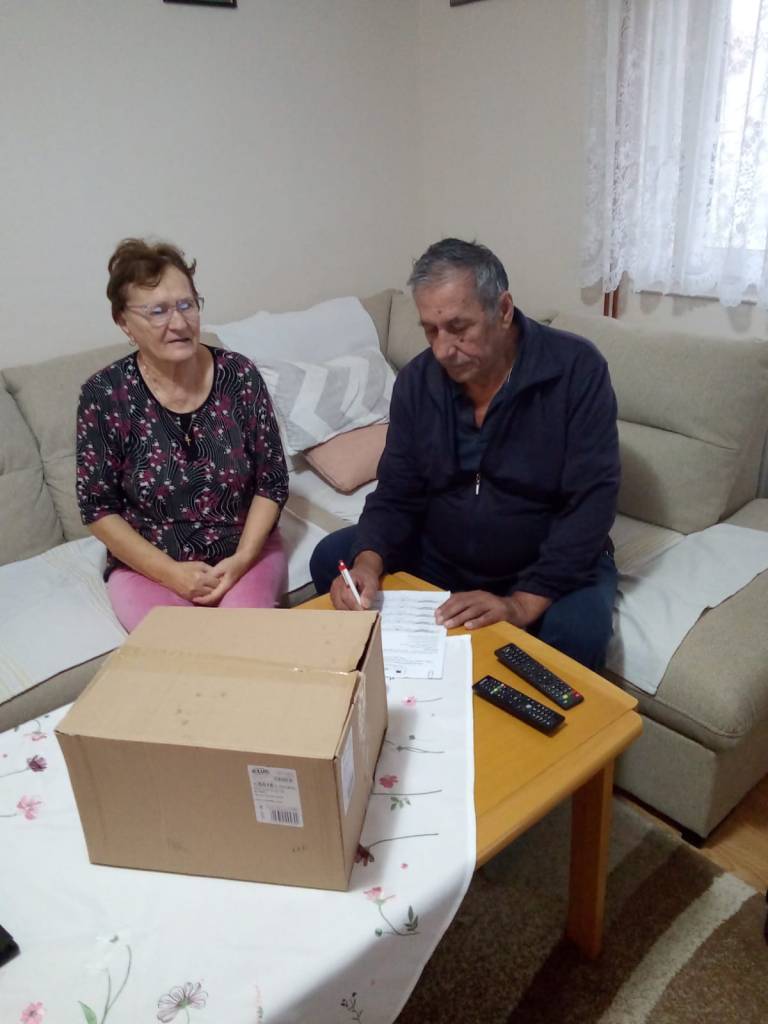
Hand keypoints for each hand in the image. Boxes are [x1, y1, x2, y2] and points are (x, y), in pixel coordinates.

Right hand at [167, 561, 220, 601]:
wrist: (169, 574)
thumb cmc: (184, 567)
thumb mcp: (199, 564)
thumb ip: (210, 569)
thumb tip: (219, 574)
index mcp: (201, 577)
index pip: (216, 583)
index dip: (219, 581)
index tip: (220, 580)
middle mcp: (197, 587)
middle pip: (213, 591)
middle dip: (216, 588)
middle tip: (217, 586)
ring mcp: (193, 594)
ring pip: (208, 597)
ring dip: (211, 594)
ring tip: (211, 589)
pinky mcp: (189, 598)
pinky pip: (200, 600)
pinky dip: (204, 597)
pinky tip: (205, 593)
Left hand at [193, 554, 249, 605]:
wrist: (243, 561)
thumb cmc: (233, 564)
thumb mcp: (221, 567)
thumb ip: (212, 575)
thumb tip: (202, 580)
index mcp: (225, 587)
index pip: (212, 597)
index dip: (203, 600)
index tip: (194, 599)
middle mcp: (225, 590)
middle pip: (213, 600)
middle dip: (203, 600)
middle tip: (191, 598)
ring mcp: (226, 589)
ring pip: (214, 597)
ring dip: (205, 597)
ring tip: (196, 595)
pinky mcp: (225, 586)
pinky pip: (216, 592)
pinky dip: (209, 593)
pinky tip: (203, 590)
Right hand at [329, 557, 380, 610]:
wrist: (362, 573)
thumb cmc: (366, 578)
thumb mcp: (371, 583)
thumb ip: (369, 593)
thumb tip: (365, 605)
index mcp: (344, 579)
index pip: (346, 596)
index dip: (354, 606)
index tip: (363, 612)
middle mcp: (336, 586)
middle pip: (340, 603)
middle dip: (351, 611)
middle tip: (362, 616)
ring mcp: (333, 593)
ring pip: (338, 608)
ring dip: (348, 613)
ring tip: (359, 615)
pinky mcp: (334, 599)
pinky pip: (338, 608)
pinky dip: (346, 612)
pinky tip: (354, 612)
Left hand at [435, 590, 551, 630]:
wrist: (517, 609)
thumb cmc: (494, 609)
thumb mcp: (479, 604)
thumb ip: (465, 607)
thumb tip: (445, 614)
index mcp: (475, 594)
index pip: (457, 598)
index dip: (446, 606)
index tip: (436, 614)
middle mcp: (482, 597)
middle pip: (462, 603)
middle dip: (449, 612)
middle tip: (439, 621)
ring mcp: (491, 604)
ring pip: (472, 610)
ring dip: (459, 617)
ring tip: (449, 625)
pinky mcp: (500, 613)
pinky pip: (487, 617)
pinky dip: (477, 621)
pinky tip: (468, 626)